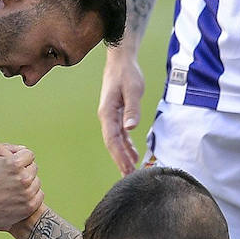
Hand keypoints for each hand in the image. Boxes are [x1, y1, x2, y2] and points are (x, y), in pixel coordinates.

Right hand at [0, 145, 42, 230]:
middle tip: (15, 176)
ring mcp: (27, 193)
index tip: (15, 164)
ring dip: (29, 184)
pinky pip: (38, 196)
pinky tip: (20, 197)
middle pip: (33, 169)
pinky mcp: (30, 206)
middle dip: (25, 171)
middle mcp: (23, 178)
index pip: (28, 154)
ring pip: (36, 183)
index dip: (21, 158)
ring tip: (16, 187)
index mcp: (14, 164)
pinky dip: (31, 196)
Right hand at [98, 50, 144, 174]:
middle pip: (112, 144)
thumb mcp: (133, 90)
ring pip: (116, 141)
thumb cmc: (127, 74)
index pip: (112, 140)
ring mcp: (110, 116)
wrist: (121, 61)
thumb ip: (132, 109)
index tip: (127, 169)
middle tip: (129, 177)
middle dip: (120, 161)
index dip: (119, 156)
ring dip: (123, 155)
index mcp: (107, 113)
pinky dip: (126, 145)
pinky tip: (133, 155)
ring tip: (131, 171)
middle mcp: (106, 117)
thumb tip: (130, 128)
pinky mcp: (117, 114)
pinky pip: (120, 134)